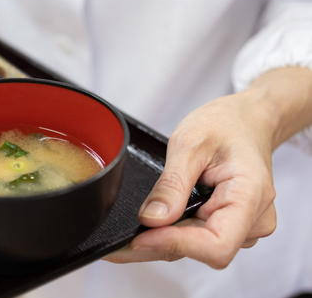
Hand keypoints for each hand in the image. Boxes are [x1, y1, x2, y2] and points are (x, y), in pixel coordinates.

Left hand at [105, 67, 311, 267]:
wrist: (246, 120)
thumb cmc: (225, 124)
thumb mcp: (190, 143)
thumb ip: (172, 184)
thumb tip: (151, 219)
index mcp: (250, 196)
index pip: (217, 245)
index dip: (176, 244)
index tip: (140, 237)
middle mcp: (253, 220)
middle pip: (203, 251)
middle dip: (160, 245)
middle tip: (118, 244)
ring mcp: (244, 226)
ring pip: (198, 249)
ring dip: (163, 242)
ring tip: (130, 234)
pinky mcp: (230, 225)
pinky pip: (199, 239)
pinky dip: (173, 234)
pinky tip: (151, 228)